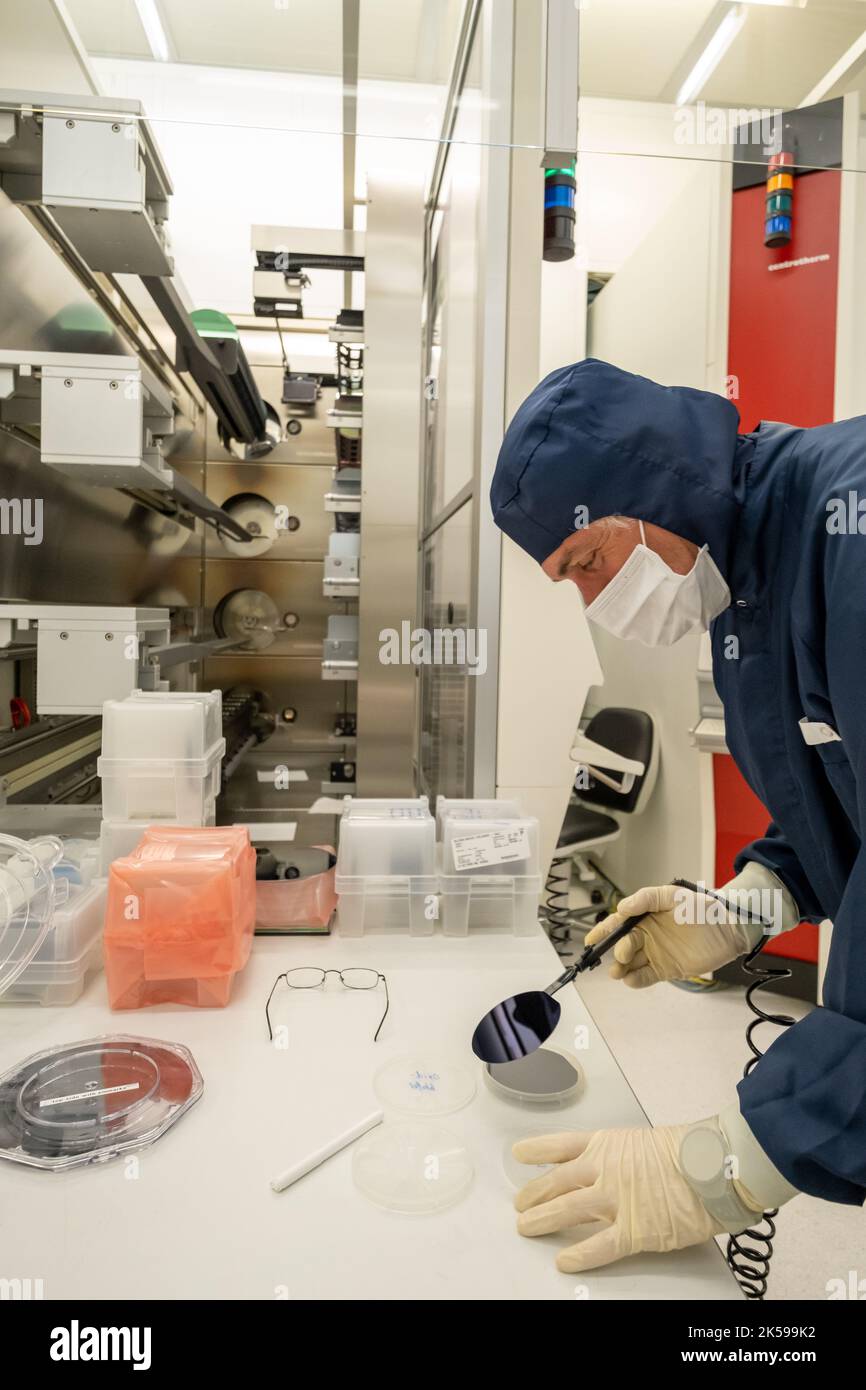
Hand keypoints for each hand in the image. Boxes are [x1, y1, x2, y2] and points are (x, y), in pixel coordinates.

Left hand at [513, 1124, 727, 1272]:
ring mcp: (616, 1199)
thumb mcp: (646, 1141)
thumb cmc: (690, 1151)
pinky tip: (564, 1261)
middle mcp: (604, 1170)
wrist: (714, 1166)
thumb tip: (612, 1170)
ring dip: (543, 1220)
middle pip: (557, 1182)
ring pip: (568, 1211)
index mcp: (608, 1144)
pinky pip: (599, 1246)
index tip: (519, 1154)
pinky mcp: (633, 1230)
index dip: (536, 1150)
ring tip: (527, 1228)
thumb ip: (622, 1156)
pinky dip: (580, 1255)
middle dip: (534, 1194)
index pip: (561, 1145)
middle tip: (520, 1204)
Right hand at [584, 882, 755, 986]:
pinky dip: (636, 980)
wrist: (728, 927)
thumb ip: (646, 899)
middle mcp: (647, 936)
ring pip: (631, 964)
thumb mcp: (672, 895)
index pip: (618, 924)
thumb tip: (621, 908)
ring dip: (621, 969)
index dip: (602, 931)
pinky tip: (631, 980)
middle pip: (623, 946)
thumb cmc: (701, 907)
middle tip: (623, 954)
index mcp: (644, 917)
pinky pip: (646, 977)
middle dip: (618, 951)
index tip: (590, 940)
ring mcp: (656, 954)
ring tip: (618, 972)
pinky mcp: (667, 969)